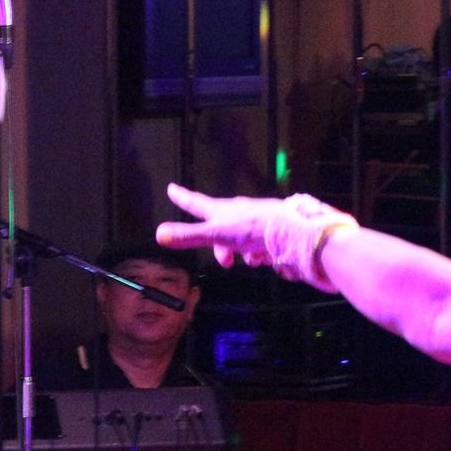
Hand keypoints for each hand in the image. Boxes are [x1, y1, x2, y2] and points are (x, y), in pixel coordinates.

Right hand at [156, 183, 286, 269]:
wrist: (292, 231)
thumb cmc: (252, 229)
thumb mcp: (216, 234)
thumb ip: (189, 236)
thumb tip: (158, 234)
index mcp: (221, 211)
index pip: (195, 203)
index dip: (182, 198)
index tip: (172, 189)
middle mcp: (237, 213)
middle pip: (219, 227)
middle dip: (219, 245)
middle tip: (225, 262)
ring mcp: (255, 221)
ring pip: (239, 238)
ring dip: (240, 251)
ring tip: (250, 261)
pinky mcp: (271, 231)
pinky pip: (258, 244)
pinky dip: (258, 253)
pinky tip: (265, 259)